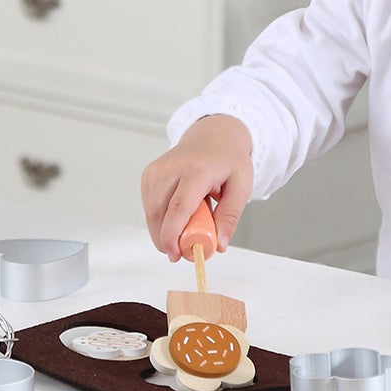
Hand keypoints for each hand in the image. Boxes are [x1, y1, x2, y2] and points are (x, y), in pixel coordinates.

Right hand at [140, 115, 252, 259]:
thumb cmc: (228, 161)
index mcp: (197, 170)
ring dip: (164, 230)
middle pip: (159, 213)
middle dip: (166, 240)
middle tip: (183, 251)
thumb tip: (219, 245)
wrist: (214, 136)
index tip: (175, 254)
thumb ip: (230, 217)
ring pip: (151, 212)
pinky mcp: (149, 174)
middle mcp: (172, 167)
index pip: (179, 207)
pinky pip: (149, 206)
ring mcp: (157, 170)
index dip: (173, 235)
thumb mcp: (241, 187)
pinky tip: (177, 213)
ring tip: (188, 223)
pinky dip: (160, 218)